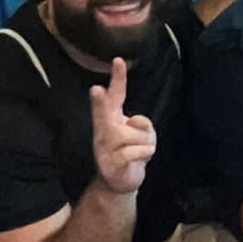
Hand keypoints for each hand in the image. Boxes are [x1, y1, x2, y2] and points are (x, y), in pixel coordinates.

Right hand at [89, 58, 155, 194]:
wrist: (122, 182)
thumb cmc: (134, 151)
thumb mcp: (143, 134)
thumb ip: (142, 123)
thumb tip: (133, 121)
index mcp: (111, 119)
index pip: (116, 95)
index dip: (118, 78)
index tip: (118, 59)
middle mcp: (104, 130)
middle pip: (103, 114)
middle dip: (100, 102)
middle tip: (95, 89)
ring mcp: (104, 148)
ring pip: (134, 135)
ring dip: (147, 142)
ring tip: (142, 150)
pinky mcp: (110, 164)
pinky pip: (135, 152)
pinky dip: (144, 153)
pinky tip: (142, 158)